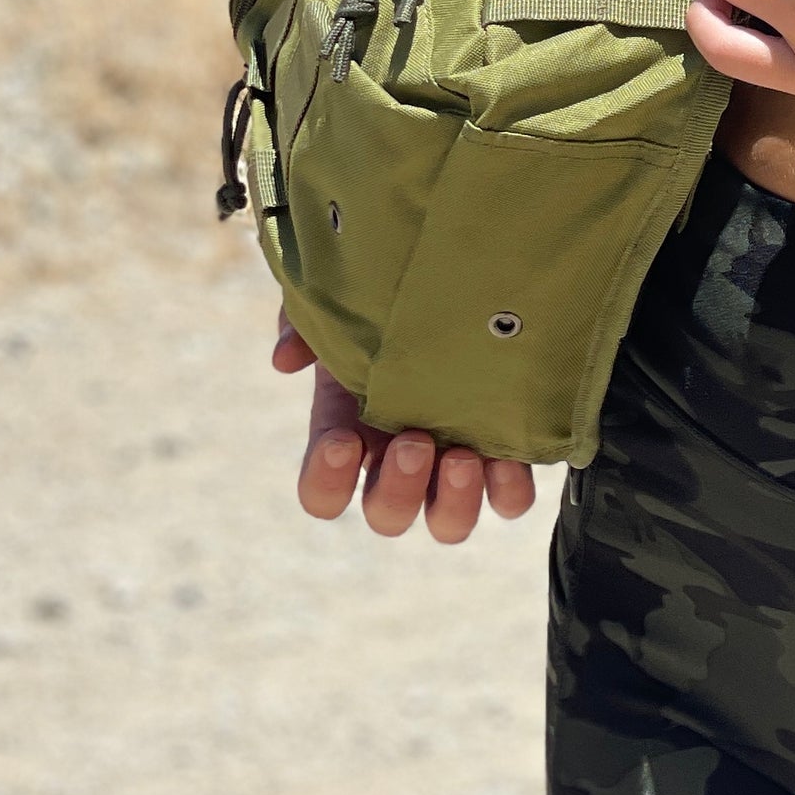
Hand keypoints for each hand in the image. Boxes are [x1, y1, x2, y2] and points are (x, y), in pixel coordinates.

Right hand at [270, 314, 535, 538]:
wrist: (458, 271)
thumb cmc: (383, 295)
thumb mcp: (340, 301)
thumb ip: (305, 322)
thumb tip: (285, 359)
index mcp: (351, 432)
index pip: (324, 493)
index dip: (328, 482)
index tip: (344, 442)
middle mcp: (400, 460)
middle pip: (389, 516)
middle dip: (400, 488)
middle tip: (415, 441)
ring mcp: (453, 462)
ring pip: (448, 523)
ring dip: (453, 503)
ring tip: (462, 457)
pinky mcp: (506, 451)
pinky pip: (508, 500)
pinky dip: (508, 492)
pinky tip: (508, 461)